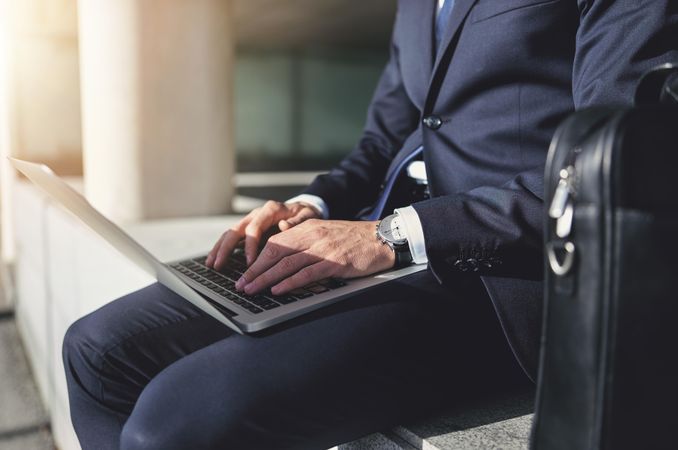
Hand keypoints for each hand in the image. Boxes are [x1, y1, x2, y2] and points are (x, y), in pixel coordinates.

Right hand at [205, 201, 320, 269]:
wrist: (303, 208)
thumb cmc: (305, 214)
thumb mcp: (307, 216)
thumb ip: (297, 222)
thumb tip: (284, 226)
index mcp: (270, 210)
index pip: (254, 228)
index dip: (250, 245)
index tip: (250, 262)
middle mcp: (256, 214)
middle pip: (235, 229)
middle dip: (225, 248)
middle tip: (218, 265)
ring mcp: (250, 220)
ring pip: (230, 233)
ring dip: (219, 249)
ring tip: (211, 265)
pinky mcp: (248, 229)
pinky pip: (232, 238)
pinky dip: (222, 249)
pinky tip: (215, 260)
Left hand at [234, 219, 395, 294]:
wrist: (381, 238)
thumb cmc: (354, 239)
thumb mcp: (325, 234)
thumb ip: (305, 241)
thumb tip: (283, 256)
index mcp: (307, 229)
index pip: (275, 244)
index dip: (257, 260)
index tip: (245, 274)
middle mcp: (312, 236)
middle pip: (275, 253)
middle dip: (255, 271)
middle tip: (241, 285)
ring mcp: (323, 249)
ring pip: (287, 264)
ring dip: (266, 279)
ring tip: (252, 290)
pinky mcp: (335, 262)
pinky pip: (307, 274)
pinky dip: (290, 283)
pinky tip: (278, 290)